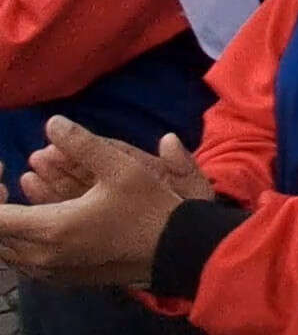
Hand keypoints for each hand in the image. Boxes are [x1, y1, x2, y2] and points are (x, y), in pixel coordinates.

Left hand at [0, 117, 192, 287]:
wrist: (175, 249)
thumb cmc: (149, 207)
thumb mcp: (122, 167)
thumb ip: (82, 143)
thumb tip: (52, 123)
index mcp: (52, 228)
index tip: (4, 171)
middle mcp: (43, 256)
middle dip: (0, 205)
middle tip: (7, 181)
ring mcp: (51, 272)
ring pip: (8, 251)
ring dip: (9, 224)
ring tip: (18, 197)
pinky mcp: (60, 279)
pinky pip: (23, 263)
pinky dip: (19, 241)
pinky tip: (35, 222)